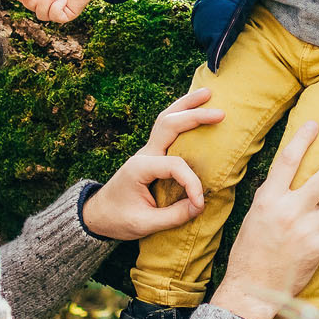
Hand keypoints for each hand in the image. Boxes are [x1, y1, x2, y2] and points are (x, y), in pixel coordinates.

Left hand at [80, 88, 225, 241]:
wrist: (97, 215)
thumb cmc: (117, 219)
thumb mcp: (144, 223)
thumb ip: (173, 215)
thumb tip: (200, 205)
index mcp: (141, 167)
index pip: (175, 165)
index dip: (192, 183)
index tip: (199, 203)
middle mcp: (144, 153)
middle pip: (169, 124)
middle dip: (194, 116)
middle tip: (220, 114)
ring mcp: (148, 151)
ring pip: (166, 119)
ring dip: (186, 105)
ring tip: (207, 94)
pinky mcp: (152, 155)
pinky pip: (167, 129)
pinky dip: (181, 115)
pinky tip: (194, 109)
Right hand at [211, 121, 318, 318]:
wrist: (251, 288)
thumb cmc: (250, 250)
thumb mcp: (255, 215)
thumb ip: (273, 194)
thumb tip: (291, 173)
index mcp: (269, 199)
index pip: (288, 159)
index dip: (303, 137)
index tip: (315, 124)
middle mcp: (290, 211)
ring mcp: (308, 230)